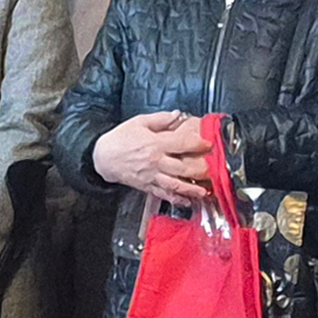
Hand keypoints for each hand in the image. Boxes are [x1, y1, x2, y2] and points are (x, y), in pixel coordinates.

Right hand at [92, 112, 207, 207]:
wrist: (103, 157)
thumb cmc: (121, 138)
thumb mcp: (139, 122)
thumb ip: (161, 119)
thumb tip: (178, 115)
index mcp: (156, 144)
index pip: (182, 144)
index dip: (199, 144)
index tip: (209, 144)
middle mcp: (156, 162)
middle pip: (183, 167)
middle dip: (201, 169)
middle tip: (214, 170)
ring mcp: (152, 176)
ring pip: (176, 184)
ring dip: (192, 189)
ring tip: (205, 191)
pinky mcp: (147, 186)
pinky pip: (164, 194)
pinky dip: (177, 199)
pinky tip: (187, 202)